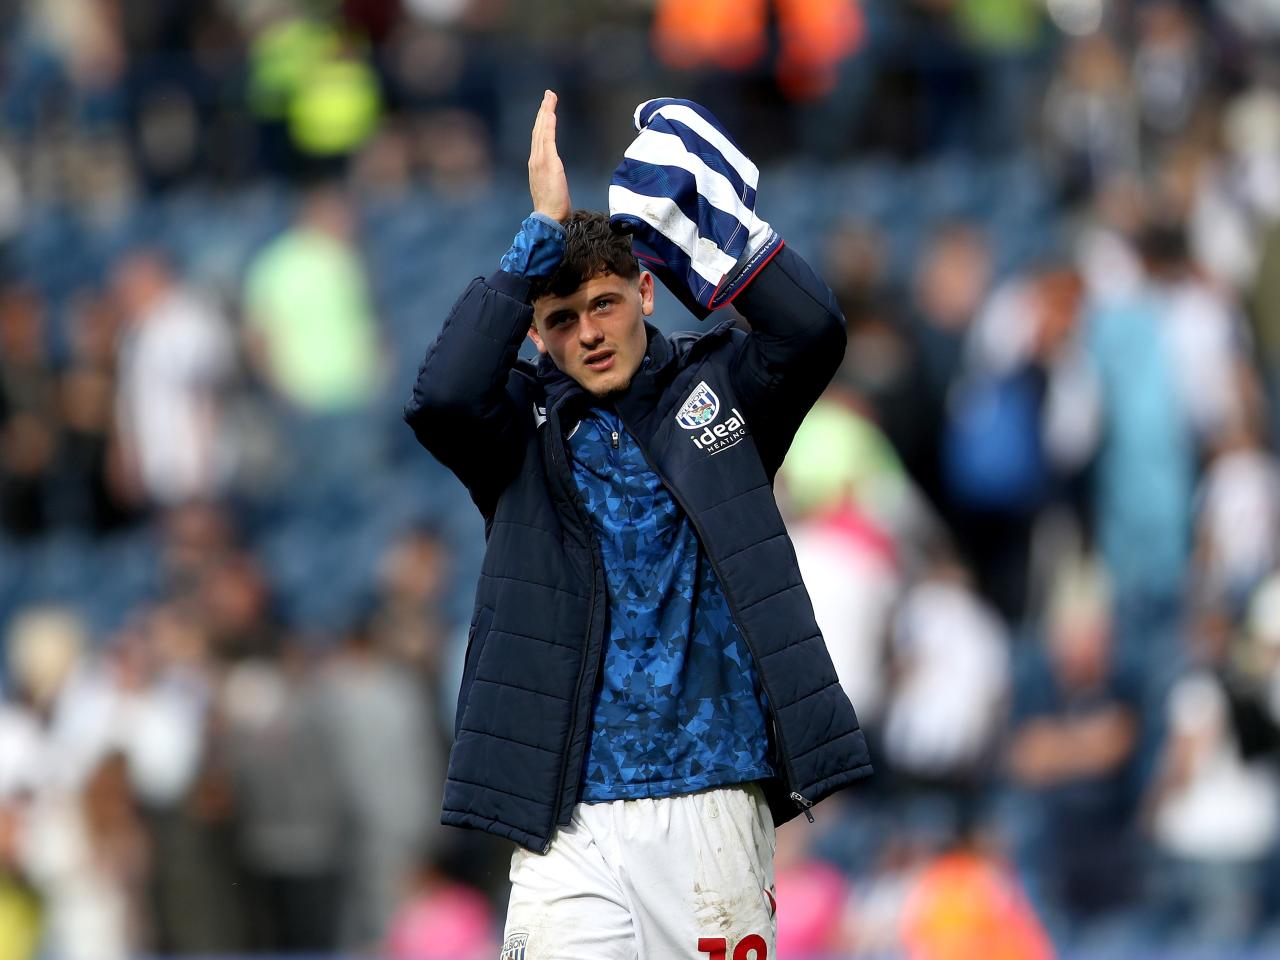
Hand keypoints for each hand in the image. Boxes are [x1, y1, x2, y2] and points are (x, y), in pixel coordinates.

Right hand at [529, 90, 570, 221]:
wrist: (548, 217)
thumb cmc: (552, 206)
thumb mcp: (552, 185)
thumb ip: (552, 175)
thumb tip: (555, 171)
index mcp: (536, 163)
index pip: (539, 137)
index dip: (542, 120)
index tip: (547, 107)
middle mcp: (535, 159)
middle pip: (538, 129)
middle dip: (543, 110)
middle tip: (548, 94)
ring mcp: (540, 160)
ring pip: (541, 131)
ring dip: (545, 112)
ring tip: (549, 97)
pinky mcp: (548, 163)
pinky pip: (547, 139)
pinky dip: (548, 125)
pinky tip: (550, 113)